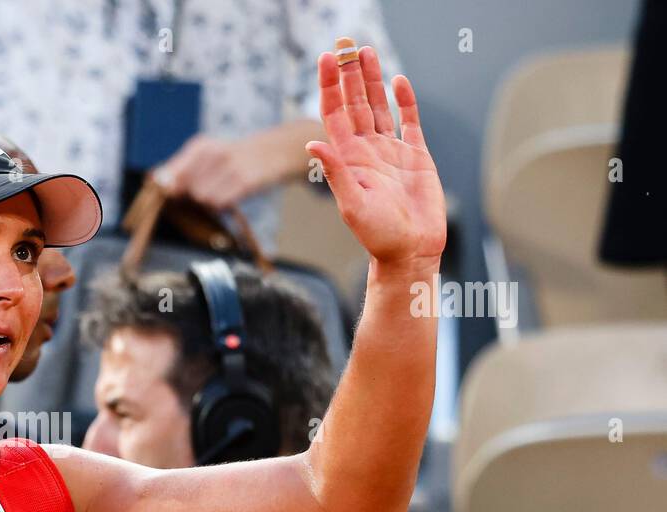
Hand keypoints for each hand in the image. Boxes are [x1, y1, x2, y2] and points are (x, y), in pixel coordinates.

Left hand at [153, 133, 277, 209]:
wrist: (274, 152)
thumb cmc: (234, 159)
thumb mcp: (207, 155)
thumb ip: (180, 168)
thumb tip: (156, 180)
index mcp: (200, 146)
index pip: (169, 174)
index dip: (167, 189)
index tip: (171, 195)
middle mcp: (213, 153)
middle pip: (185, 190)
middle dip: (192, 196)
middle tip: (210, 189)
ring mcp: (229, 167)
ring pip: (201, 198)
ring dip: (210, 201)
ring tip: (223, 190)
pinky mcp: (244, 182)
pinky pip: (219, 204)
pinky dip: (223, 205)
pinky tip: (232, 195)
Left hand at [306, 46, 445, 267]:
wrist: (411, 251)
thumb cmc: (378, 236)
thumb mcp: (352, 205)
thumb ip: (336, 173)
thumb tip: (313, 145)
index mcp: (348, 159)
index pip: (334, 115)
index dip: (329, 86)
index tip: (326, 59)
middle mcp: (367, 151)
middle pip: (354, 103)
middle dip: (348, 74)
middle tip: (344, 44)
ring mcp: (391, 151)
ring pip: (378, 106)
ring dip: (371, 80)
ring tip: (365, 51)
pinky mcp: (415, 156)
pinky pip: (409, 121)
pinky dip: (405, 101)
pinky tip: (398, 82)